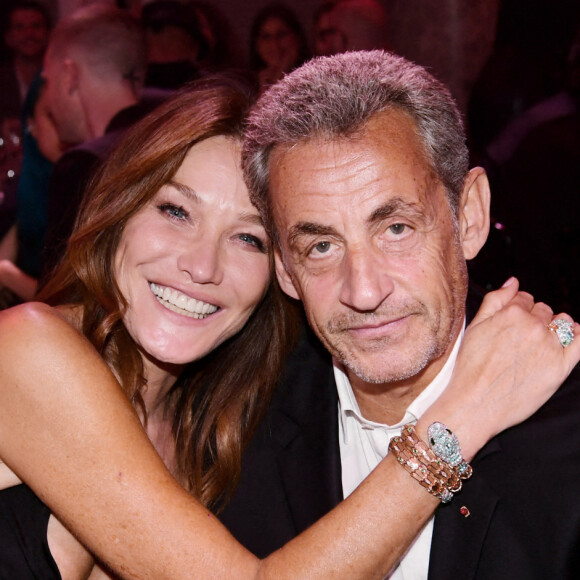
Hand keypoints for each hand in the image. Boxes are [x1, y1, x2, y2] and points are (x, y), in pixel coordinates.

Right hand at [420, 277, 579, 458]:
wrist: (475, 403)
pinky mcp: (561, 366)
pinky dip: (578, 336)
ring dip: (555, 326)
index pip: (524, 298)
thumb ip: (496, 300)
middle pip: (544, 310)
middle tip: (521, 338)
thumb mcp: (475, 327)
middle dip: (535, 318)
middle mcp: (533, 326)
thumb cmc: (471, 368)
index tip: (513, 321)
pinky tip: (570, 338)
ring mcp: (549, 346)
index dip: (518, 309)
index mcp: (511, 314)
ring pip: (563, 322)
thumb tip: (513, 282)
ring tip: (539, 342)